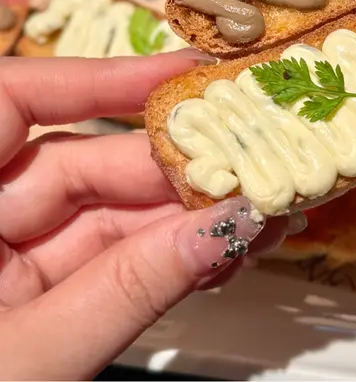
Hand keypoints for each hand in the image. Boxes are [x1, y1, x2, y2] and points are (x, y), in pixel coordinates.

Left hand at [0, 54, 289, 379]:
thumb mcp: (24, 364)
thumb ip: (124, 294)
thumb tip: (221, 228)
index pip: (15, 101)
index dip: (103, 78)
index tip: (182, 78)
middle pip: (78, 162)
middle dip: (171, 169)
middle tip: (251, 166)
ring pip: (100, 214)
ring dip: (180, 217)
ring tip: (254, 214)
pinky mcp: (23, 296)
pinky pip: (98, 260)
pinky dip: (156, 257)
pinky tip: (214, 250)